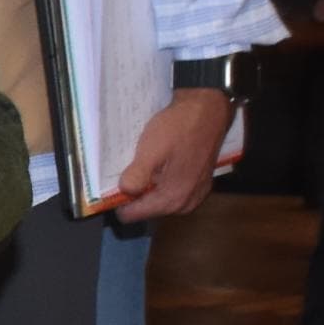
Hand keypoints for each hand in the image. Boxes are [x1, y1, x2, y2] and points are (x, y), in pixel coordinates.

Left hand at [107, 86, 236, 223]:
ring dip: (149, 185)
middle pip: (145, 208)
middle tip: (131, 166)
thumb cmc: (179, 129)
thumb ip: (136, 176)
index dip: (118, 200)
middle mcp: (185, 205)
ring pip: (158, 199)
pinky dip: (162, 180)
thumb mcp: (151, 150)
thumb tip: (123, 193)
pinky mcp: (200, 185)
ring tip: (145, 162)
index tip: (114, 181)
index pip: (131, 215)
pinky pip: (171, 190)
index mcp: (172, 200)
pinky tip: (161, 162)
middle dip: (135, 191)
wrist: (209, 109)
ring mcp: (195, 196)